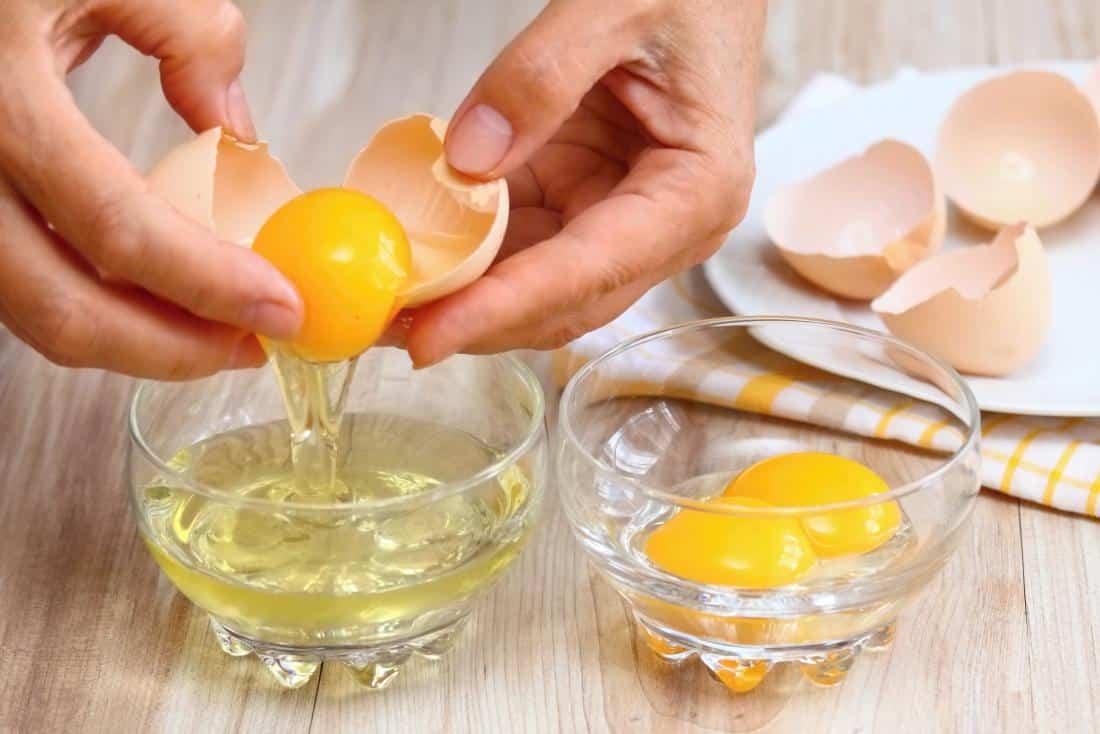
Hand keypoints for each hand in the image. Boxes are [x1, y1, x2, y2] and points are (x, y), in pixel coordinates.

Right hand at [0, 0, 301, 378]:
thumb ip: (187, 33)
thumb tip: (238, 129)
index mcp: (3, 102)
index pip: (118, 227)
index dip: (208, 284)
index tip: (281, 307)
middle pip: (62, 308)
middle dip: (173, 350)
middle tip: (252, 348)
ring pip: (33, 314)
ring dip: (133, 341)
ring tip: (216, 332)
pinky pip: (20, 286)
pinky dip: (93, 308)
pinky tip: (154, 299)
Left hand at [404, 0, 763, 365]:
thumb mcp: (613, 6)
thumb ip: (541, 76)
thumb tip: (466, 162)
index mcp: (695, 192)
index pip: (589, 271)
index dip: (504, 308)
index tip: (430, 337)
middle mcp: (667, 227)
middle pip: (563, 301)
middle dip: (475, 320)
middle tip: (383, 324)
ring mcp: (624, 220)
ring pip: (537, 286)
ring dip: (465, 297)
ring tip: (385, 298)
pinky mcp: (587, 202)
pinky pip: (523, 243)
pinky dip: (470, 253)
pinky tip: (417, 252)